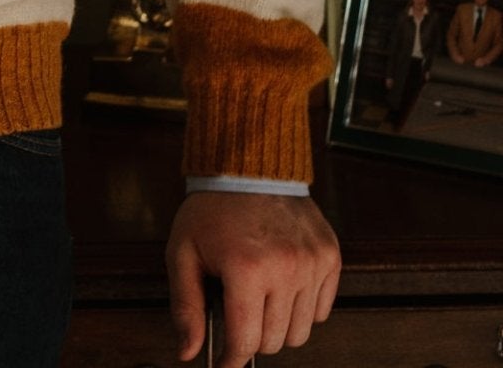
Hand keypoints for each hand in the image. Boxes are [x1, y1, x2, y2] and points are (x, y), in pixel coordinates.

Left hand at [166, 191, 339, 366]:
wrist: (247, 165)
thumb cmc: (212, 209)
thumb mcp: (182, 252)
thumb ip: (186, 306)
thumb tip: (188, 352)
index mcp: (246, 268)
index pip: (245, 341)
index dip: (231, 359)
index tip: (225, 361)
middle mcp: (285, 267)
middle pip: (274, 341)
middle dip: (252, 336)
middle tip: (238, 311)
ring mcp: (312, 262)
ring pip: (300, 332)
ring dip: (278, 325)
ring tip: (260, 296)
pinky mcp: (330, 256)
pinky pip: (320, 311)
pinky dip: (301, 308)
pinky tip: (282, 285)